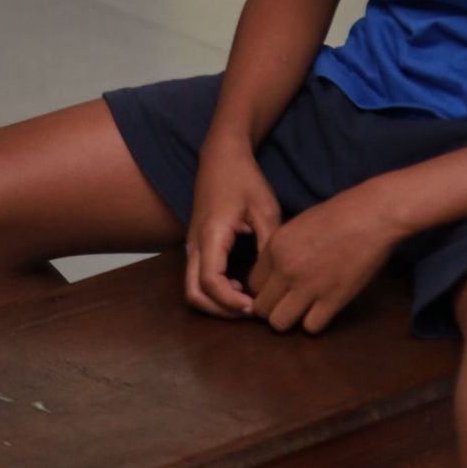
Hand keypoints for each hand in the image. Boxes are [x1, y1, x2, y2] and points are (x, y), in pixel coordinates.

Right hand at [186, 141, 282, 318]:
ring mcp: (191, 245)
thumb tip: (275, 277)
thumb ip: (269, 242)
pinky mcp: (195, 244)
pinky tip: (238, 287)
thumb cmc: (244, 179)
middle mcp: (195, 244)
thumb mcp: (265, 208)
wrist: (222, 156)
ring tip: (245, 302)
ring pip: (192, 289)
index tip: (255, 307)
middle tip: (250, 311)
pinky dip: (213, 291)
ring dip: (215, 303)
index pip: (211, 283)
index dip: (231, 303)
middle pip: (193, 294)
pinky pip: (196, 277)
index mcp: (211, 235)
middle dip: (220, 311)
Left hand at [247, 183, 396, 334]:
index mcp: (276, 245)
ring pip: (279, 323)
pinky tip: (325, 308)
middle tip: (291, 302)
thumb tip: (276, 270)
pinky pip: (311, 327)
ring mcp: (308, 286)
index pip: (254, 282)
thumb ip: (284, 248)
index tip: (280, 288)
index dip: (266, 288)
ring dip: (291, 319)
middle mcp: (286, 268)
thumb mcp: (301, 223)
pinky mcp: (332, 299)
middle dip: (274, 307)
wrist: (374, 214)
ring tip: (305, 309)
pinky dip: (316, 321)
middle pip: (262, 307)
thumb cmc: (341, 212)